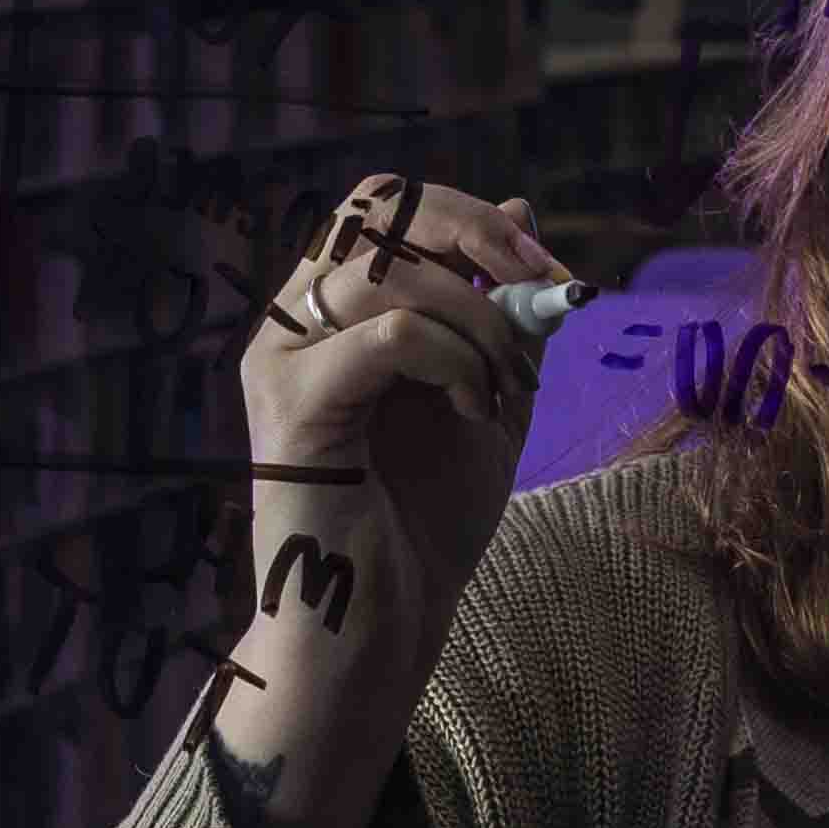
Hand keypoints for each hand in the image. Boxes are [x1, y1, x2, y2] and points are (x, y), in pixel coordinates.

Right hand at [236, 176, 572, 675]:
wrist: (384, 625)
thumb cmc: (425, 520)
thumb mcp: (487, 393)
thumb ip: (499, 308)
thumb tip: (520, 210)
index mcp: (329, 309)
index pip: (386, 201)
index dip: (473, 218)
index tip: (549, 273)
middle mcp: (290, 320)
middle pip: (375, 206)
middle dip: (475, 237)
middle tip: (537, 295)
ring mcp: (279, 359)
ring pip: (387, 270)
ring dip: (476, 319)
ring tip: (504, 386)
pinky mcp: (291, 409)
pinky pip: (386, 334)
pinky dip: (451, 359)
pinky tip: (476, 411)